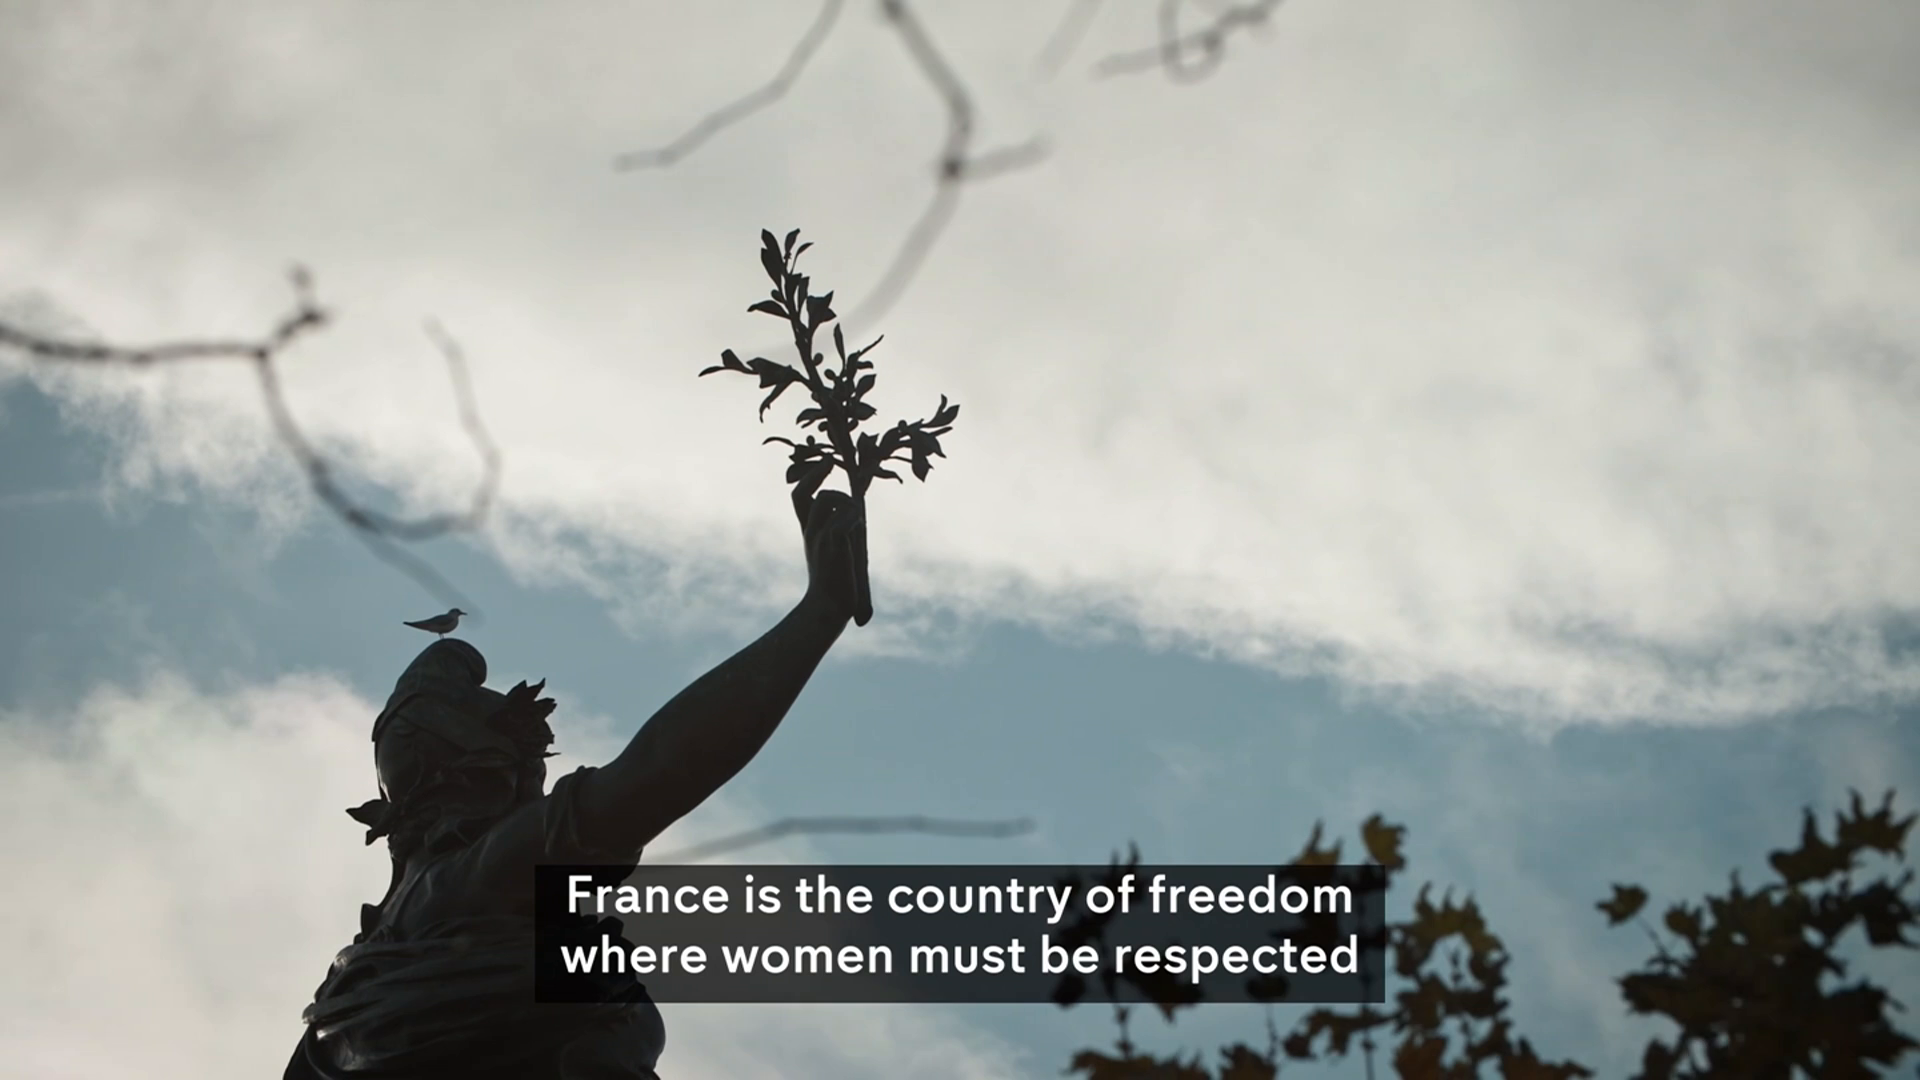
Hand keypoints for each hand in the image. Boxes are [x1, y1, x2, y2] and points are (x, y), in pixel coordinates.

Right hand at [792, 463, 864, 623]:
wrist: (828, 608)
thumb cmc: (836, 583)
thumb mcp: (835, 551)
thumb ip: (841, 530)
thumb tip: (857, 509)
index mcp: (810, 531)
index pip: (800, 495)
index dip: (811, 475)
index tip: (827, 461)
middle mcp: (811, 530)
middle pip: (814, 491)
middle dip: (827, 480)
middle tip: (843, 484)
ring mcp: (819, 536)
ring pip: (830, 498)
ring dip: (847, 503)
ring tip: (856, 523)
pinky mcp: (832, 544)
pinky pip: (843, 517)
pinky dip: (854, 520)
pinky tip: (856, 536)